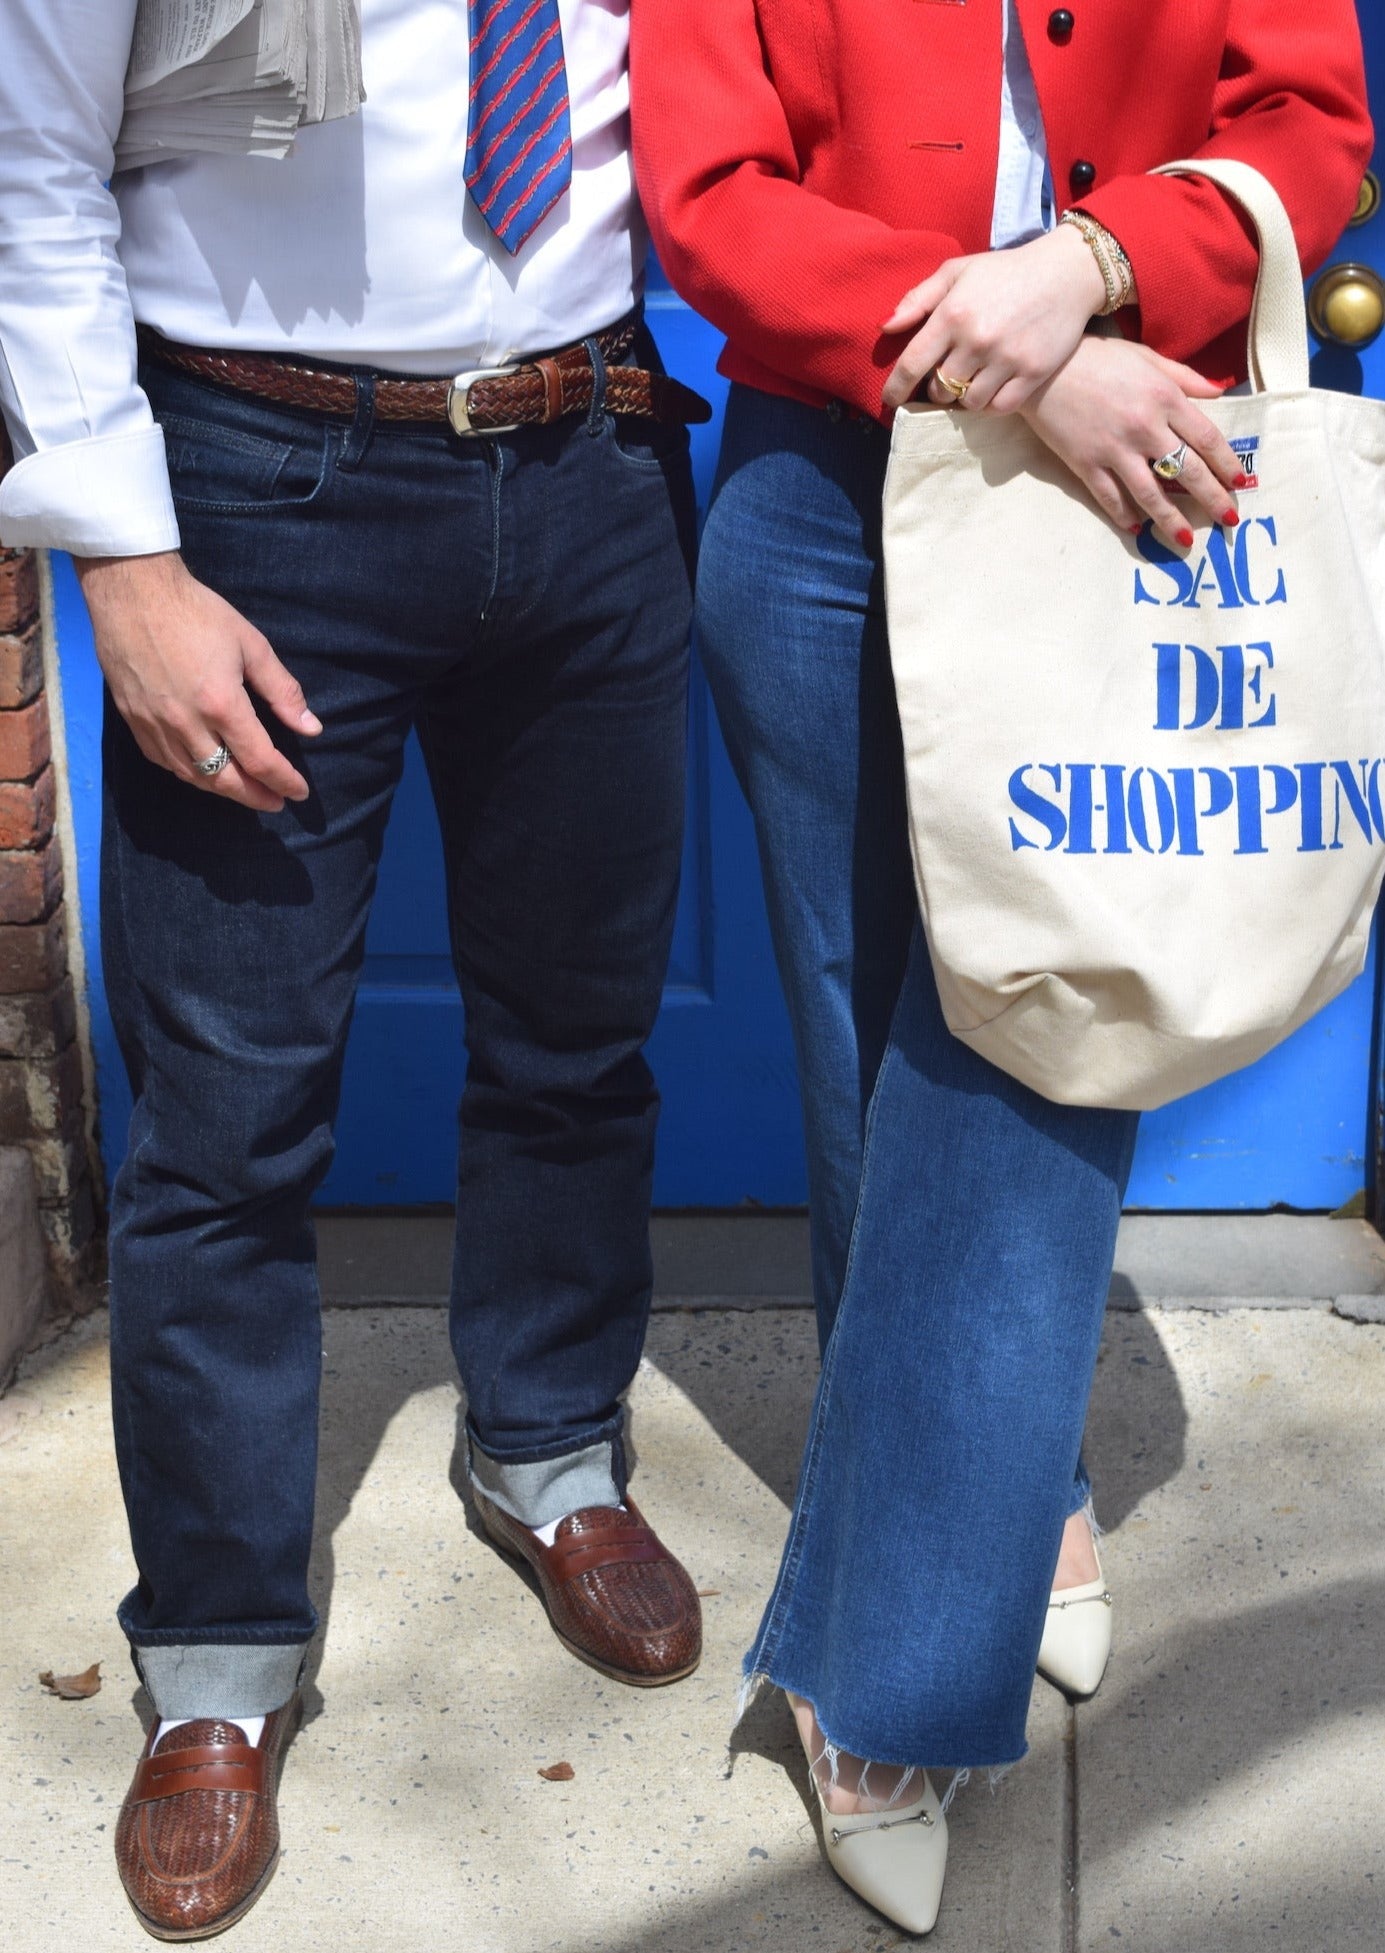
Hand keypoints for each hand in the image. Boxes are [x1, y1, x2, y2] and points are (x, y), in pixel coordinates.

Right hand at [75, 551, 320, 812]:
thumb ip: (283, 692)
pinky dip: (188, 774)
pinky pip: (164, 762)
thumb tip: (311, 728)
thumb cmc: (196, 612)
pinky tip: (203, 773)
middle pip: (225, 779)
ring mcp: (154, 725)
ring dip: (223, 790)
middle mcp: (186, 723)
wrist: (131, 591)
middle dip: (255, 797)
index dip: (283, 781)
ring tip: (245, 791)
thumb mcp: (251, 645)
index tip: (299, 792)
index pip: (260, 760)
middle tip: (275, 802)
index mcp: (221, 704)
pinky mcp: (133, 720)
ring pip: (193, 776)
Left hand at [881, 224, 1107, 415]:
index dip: (895, 388)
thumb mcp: (958, 272)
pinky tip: (992, 388)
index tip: (888, 400)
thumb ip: (919, 298)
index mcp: (953, 314)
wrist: (1065, 273)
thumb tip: (886, 328)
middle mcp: (977, 340)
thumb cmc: (1004, 272)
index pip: (912, 364)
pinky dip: (991, 404)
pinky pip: (998, 407)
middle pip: (939, 389)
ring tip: (972, 379)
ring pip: (968, 402)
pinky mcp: (1032, 373)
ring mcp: (1006, 359)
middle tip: (949, 374)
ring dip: (965, 397)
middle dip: (937, 387)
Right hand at [1017, 334, 1245, 546]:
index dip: (1228, 465)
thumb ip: (1184, 377)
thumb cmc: (1097, 357)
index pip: (1207, 439)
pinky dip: (1124, 516)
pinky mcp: (1086, 464)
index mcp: (1164, 398)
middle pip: (1188, 472)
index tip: (1242, 484)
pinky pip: (1110, 497)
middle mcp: (1145, 428)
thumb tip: (1219, 392)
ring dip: (1171, 521)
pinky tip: (1136, 529)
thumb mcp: (1146, 357)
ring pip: (1151, 494)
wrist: (1043, 368)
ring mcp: (1114, 449)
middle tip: (1228, 520)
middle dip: (1212, 499)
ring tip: (1186, 541)